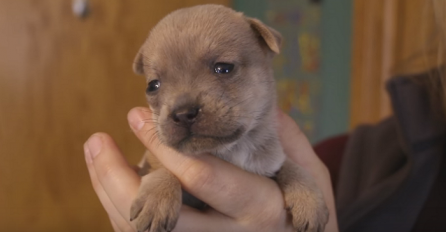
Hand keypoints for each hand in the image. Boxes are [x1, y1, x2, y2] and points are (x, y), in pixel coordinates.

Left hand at [84, 107, 338, 231]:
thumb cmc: (307, 218)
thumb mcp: (311, 179)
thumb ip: (288, 142)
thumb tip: (259, 105)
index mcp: (261, 209)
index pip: (202, 176)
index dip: (163, 145)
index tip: (136, 114)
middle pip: (158, 218)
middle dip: (117, 176)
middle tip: (97, 139)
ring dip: (108, 193)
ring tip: (95, 153)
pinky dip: (119, 211)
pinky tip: (110, 181)